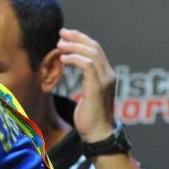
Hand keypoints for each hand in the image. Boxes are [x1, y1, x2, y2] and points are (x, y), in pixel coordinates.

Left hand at [57, 28, 116, 142]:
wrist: (98, 134)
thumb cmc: (89, 115)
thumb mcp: (87, 92)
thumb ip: (85, 79)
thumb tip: (69, 68)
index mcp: (106, 74)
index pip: (96, 49)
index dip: (81, 39)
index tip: (65, 34)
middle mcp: (108, 75)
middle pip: (94, 47)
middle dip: (76, 38)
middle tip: (61, 33)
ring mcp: (105, 81)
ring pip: (92, 54)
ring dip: (74, 47)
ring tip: (59, 46)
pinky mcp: (97, 88)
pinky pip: (87, 66)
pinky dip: (74, 59)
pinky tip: (63, 59)